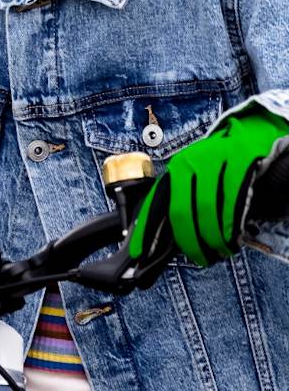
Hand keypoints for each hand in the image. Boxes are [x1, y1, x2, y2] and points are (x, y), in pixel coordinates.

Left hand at [129, 99, 288, 268]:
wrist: (252, 131)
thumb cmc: (220, 162)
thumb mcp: (196, 175)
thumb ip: (182, 200)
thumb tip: (167, 238)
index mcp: (175, 169)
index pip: (154, 204)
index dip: (146, 231)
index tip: (139, 254)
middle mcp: (189, 163)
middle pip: (181, 212)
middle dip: (189, 242)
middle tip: (199, 258)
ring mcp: (213, 161)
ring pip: (207, 211)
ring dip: (213, 239)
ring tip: (220, 251)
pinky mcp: (239, 161)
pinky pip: (232, 202)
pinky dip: (231, 225)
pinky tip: (233, 237)